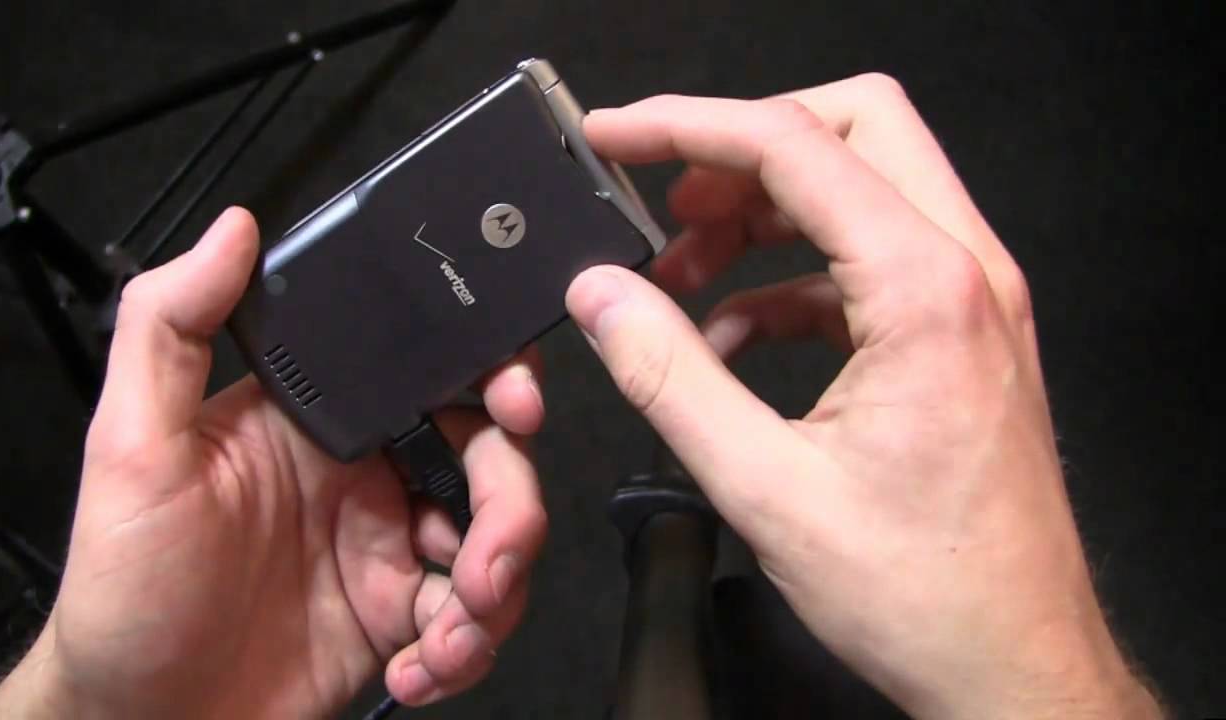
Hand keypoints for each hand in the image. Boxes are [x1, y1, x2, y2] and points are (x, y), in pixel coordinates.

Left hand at [0, 208, 547, 717]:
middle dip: (512, 507)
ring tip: (450, 636)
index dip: (492, 379)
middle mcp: (365, 473)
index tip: (516, 407)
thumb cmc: (124, 593)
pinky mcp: (400, 616)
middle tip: (490, 562)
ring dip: (497, 587)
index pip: (429, 370)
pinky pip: (474, 617)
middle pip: (488, 459)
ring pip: (497, 539)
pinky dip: (468, 647)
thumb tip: (229, 233)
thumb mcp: (130, 449)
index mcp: (318, 419)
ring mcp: (387, 546)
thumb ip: (170, 328)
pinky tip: (420, 668)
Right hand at [569, 77, 1160, 718]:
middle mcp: (964, 273)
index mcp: (924, 290)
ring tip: (680, 278)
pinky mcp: (959, 337)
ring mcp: (971, 301)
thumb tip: (602, 296)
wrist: (1012, 663)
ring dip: (762, 217)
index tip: (617, 137)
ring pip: (860, 190)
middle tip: (663, 201)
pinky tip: (731, 339)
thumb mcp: (763, 485)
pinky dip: (791, 280)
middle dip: (742, 149)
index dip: (687, 127)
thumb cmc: (922, 592)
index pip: (794, 144)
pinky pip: (866, 265)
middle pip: (850, 128)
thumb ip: (668, 374)